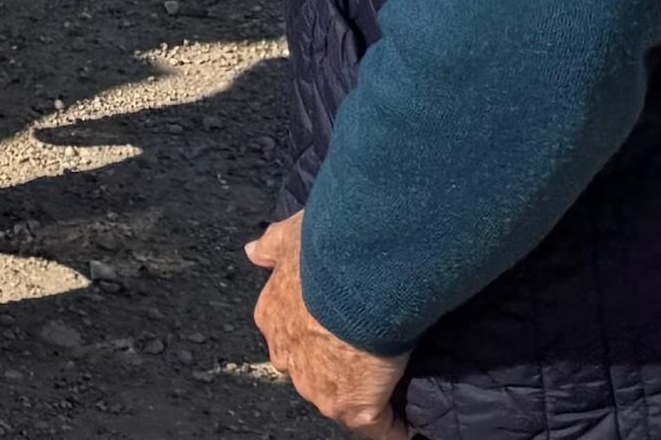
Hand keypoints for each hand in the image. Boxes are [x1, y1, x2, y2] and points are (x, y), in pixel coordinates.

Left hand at [249, 213, 408, 429]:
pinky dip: (392, 427)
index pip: (288, 335)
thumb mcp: (289, 238)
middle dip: (329, 365)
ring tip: (386, 384)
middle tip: (361, 352)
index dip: (312, 335)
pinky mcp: (352, 408)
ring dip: (357, 393)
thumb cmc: (323, 254)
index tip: (332, 330)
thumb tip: (254, 252)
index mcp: (273, 318)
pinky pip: (375, 425)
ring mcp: (318, 387)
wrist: (357, 277)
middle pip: (308, 370)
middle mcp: (288, 357)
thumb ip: (271, 247)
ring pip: (335, 398)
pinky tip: (407, 425)